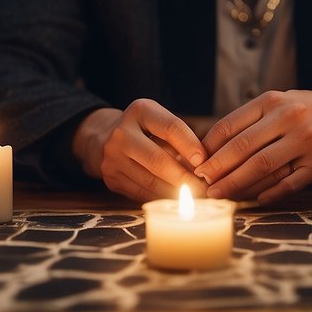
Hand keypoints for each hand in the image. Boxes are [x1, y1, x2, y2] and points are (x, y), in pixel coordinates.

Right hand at [72, 99, 207, 201]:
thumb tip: (206, 165)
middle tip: (204, 187)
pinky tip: (176, 200)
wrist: (106, 138)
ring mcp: (112, 157)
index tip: (205, 162)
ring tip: (196, 196)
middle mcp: (121, 133)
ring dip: (176, 192)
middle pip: (158, 159)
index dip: (190, 146)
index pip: (170, 128)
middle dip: (185, 177)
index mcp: (140, 111)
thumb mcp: (160, 122)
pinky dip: (162, 197)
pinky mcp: (111, 178)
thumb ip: (181, 138)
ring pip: (151, 181)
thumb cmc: (145, 130)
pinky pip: (142, 193)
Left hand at [195, 88, 311, 204]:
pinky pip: (289, 183)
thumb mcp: (277, 103)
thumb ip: (248, 121)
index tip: (195, 163)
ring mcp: (305, 143)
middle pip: (243, 148)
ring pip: (263, 167)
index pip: (231, 125)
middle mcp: (289, 119)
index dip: (209, 147)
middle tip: (201, 183)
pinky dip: (270, 193)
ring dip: (237, 184)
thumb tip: (210, 148)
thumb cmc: (304, 111)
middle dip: (217, 168)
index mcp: (272, 102)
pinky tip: (255, 200)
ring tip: (219, 194)